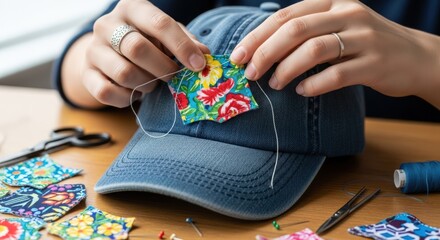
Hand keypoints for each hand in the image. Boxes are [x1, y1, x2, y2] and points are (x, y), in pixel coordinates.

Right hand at [82, 0, 208, 107]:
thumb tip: (204, 55)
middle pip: (137, 48)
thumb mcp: (167, 36)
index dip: (182, 46)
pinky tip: (135, 92)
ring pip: (124, 73)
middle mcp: (107, 24)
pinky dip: (127, 98)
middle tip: (173, 76)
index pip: (159, 23)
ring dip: (146, 84)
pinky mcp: (86, 74)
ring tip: (152, 82)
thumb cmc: (146, 41)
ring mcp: (93, 49)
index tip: (198, 64)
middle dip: (163, 68)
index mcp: (132, 8)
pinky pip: (106, 92)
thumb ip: (186, 42)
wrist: (109, 53)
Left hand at [230, 0, 439, 102]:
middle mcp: (347, 14)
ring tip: (274, 84)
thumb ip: (307, 30)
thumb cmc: (365, 44)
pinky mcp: (375, 63)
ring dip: (286, 69)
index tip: (238, 55)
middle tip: (250, 73)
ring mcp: (364, 38)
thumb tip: (262, 49)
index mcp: (332, 3)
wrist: (416, 56)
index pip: (286, 16)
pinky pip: (337, 74)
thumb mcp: (337, 26)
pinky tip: (302, 91)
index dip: (258, 36)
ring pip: (314, 49)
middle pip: (295, 30)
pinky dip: (314, 84)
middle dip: (266, 52)